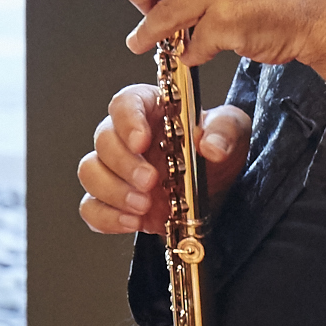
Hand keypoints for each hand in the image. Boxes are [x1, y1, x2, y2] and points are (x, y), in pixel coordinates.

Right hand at [76, 85, 252, 235]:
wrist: (220, 193)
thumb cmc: (219, 152)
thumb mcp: (234, 132)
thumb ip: (225, 130)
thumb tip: (210, 145)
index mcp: (153, 110)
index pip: (126, 103)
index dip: (128, 120)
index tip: (141, 141)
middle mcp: (128, 138)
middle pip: (103, 139)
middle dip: (124, 163)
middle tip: (150, 181)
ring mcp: (117, 171)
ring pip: (90, 172)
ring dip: (113, 190)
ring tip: (143, 205)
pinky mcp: (114, 201)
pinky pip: (91, 208)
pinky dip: (107, 217)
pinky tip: (132, 221)